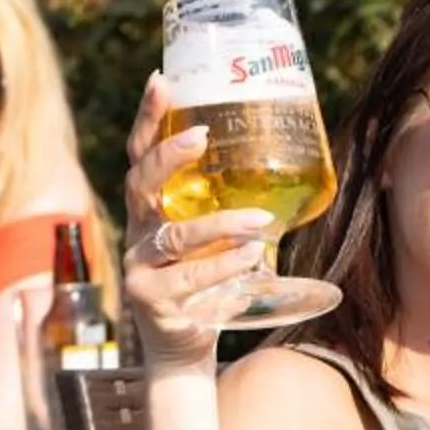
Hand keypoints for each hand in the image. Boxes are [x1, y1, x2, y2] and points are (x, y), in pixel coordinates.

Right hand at [120, 74, 271, 372]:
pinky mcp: (151, 300)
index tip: (162, 79)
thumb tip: (291, 161)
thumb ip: (232, 208)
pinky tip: (252, 258)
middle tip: (203, 135)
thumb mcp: (216, 242)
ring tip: (260, 221)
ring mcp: (139, 267)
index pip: (140, 155)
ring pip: (174, 236)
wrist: (184, 349)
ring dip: (219, 224)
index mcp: (151, 211)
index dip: (149, 119)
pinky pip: (188, 278)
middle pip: (141, 184)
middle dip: (168, 155)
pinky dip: (223, 266)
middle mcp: (137, 232)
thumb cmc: (206, 286)